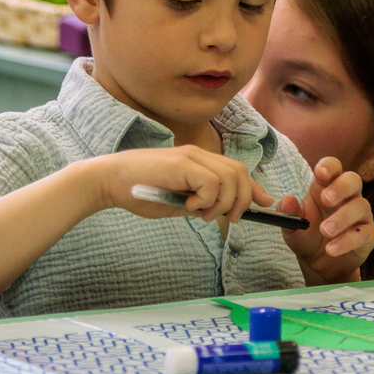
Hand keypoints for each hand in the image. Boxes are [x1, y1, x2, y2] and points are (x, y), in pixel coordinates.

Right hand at [93, 146, 274, 222]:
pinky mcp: (182, 164)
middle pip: (239, 172)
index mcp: (198, 161)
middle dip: (242, 199)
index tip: (264, 204)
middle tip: (228, 219)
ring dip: (221, 202)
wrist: (109, 181)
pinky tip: (187, 207)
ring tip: (200, 213)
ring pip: (229, 178)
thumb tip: (220, 212)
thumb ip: (198, 203)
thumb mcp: (175, 201)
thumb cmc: (138, 192)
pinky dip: (205, 200)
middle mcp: (198, 154)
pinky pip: (211, 183)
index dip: (254, 188)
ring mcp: (190, 156)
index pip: (236, 170)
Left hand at [278, 157, 373, 284]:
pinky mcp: (368, 234)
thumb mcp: (292, 227)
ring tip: (325, 231)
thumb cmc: (307, 237)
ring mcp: (360, 214)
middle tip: (326, 200)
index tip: (320, 173)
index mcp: (326, 187)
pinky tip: (332, 248)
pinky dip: (348, 241)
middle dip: (341, 187)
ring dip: (342, 217)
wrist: (319, 265)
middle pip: (353, 180)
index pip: (333, 168)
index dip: (329, 167)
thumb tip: (288, 200)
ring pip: (361, 206)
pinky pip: (365, 232)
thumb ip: (289, 213)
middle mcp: (347, 197)